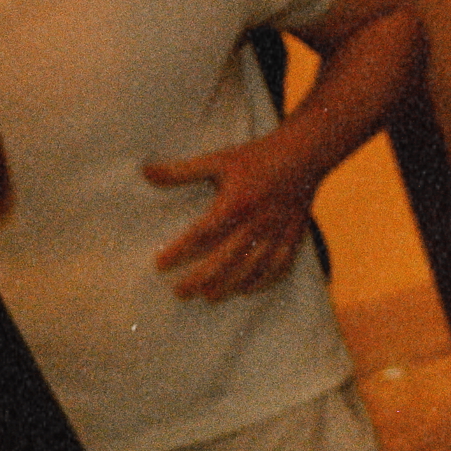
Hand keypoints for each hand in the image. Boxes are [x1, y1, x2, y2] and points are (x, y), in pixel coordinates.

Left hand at [144, 136, 321, 298]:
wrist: (305, 154)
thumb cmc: (257, 156)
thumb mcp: (218, 159)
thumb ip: (182, 170)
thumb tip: (145, 172)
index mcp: (235, 203)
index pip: (201, 234)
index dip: (178, 251)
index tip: (159, 265)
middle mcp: (256, 222)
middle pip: (224, 259)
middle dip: (200, 279)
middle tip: (180, 292)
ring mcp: (277, 232)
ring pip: (251, 267)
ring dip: (229, 285)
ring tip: (210, 296)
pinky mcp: (293, 235)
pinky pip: (279, 265)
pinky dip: (263, 280)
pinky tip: (248, 289)